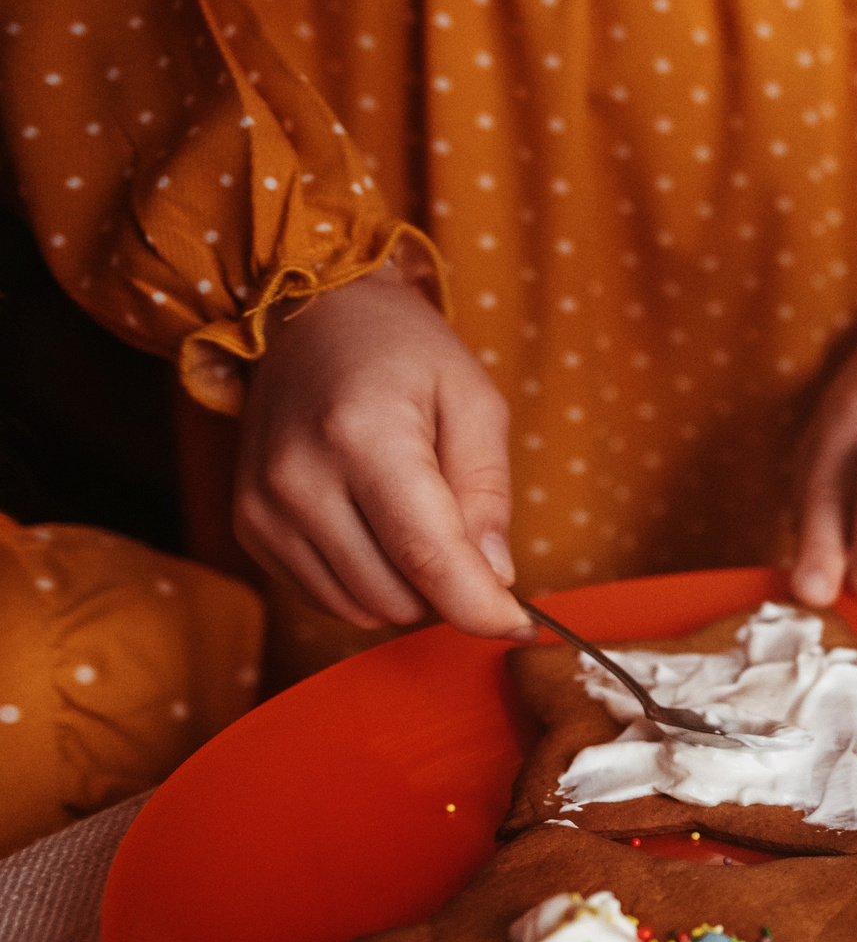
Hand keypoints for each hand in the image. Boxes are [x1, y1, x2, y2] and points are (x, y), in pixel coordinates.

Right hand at [236, 262, 530, 638]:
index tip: (522, 627)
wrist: (309, 314)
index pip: (427, 557)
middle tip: (461, 527)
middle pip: (397, 595)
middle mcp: (300, 479)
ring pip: (363, 608)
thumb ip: (487, 492)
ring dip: (406, 586)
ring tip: (412, 514)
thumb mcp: (475, 402)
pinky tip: (372, 523)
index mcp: (364, 437)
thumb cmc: (404, 351)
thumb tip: (495, 579)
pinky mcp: (248, 527)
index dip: (482, 608)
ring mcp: (264, 508)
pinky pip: (327, 598)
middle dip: (449, 584)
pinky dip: (366, 580)